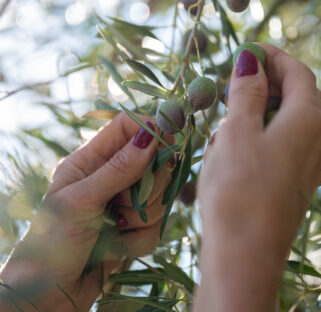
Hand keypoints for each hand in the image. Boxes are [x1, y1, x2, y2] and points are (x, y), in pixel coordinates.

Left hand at [0, 113, 173, 311]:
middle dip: (147, 186)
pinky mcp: (136, 228)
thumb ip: (118, 168)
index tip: (170, 140)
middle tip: (123, 202)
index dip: (151, 128)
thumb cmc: (52, 243)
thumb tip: (151, 136)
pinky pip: (158, 226)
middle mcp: (111, 177)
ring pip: (160, 196)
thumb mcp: (80, 201)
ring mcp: (126, 203)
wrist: (49, 296)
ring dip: (141, 217)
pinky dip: (139, 240)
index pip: (127, 126)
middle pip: (154, 161)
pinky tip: (116, 248)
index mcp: (91, 160)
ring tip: (113, 229)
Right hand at [195, 43, 320, 311]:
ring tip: (228, 114)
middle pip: (298, 95)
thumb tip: (251, 59)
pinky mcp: (296, 182)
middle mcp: (318, 139)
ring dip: (261, 109)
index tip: (247, 49)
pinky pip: (283, 144)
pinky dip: (262, 133)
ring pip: (288, 120)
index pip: (299, 72)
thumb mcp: (238, 131)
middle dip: (267, 81)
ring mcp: (310, 163)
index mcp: (309, 120)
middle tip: (233, 80)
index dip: (274, 56)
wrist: (244, 257)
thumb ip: (247, 91)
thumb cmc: (238, 188)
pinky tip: (234, 144)